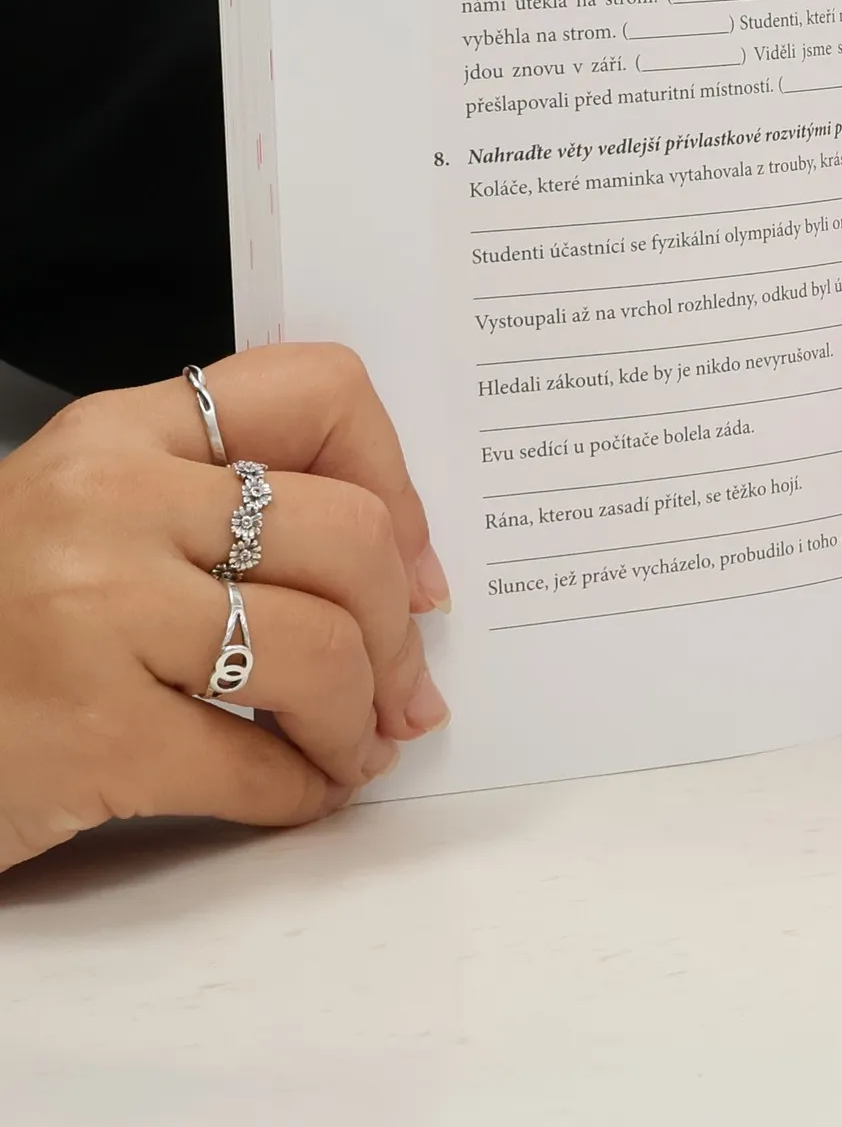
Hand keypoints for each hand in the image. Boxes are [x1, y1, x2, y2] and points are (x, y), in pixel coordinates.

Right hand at [0, 343, 450, 874]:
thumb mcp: (92, 516)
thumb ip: (216, 506)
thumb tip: (398, 569)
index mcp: (122, 431)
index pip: (319, 391)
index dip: (397, 478)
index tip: (414, 559)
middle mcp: (110, 501)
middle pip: (348, 536)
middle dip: (400, 628)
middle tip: (403, 684)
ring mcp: (93, 613)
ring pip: (322, 650)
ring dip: (360, 719)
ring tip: (353, 746)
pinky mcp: (85, 731)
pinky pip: (255, 763)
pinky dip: (301, 790)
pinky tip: (299, 791)